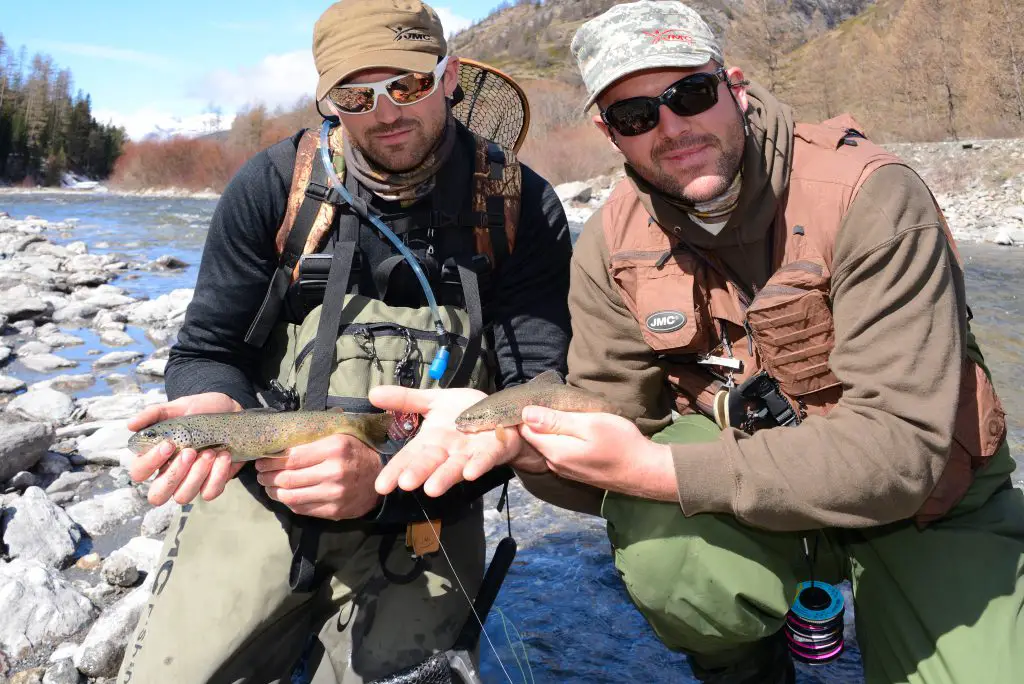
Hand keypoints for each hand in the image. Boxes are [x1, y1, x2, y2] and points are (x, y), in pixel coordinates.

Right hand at [127, 392, 244, 505]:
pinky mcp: (212, 483)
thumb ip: (153, 414)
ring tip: (210, 452)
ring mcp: (191, 482)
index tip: (168, 444)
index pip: (139, 473)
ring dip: (197, 475)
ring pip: (183, 497)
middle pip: (157, 496)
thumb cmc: (198, 412)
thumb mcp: (176, 408)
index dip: (150, 463)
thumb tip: (131, 425)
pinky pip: (210, 492)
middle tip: (190, 452)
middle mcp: (170, 474)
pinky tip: (224, 456)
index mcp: (155, 458)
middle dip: (174, 475)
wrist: (229, 410)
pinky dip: (218, 476)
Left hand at [254, 434, 381, 519]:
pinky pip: (301, 508)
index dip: (270, 459)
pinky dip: (287, 502)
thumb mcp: (339, 435)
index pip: (291, 457)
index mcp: (335, 448)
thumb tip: (278, 439)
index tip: (261, 459)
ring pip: (290, 496)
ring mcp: (334, 494)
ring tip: (268, 484)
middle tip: (260, 473)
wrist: (380, 475)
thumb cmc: (355, 450)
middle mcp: (335, 472)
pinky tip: (283, 494)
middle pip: (287, 477)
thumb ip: (312, 437)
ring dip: (273, 491)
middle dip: (267, 476)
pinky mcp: (334, 511)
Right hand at [368, 386, 522, 496]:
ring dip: (444, 478)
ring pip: (455, 467)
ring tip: (431, 489)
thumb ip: (405, 399)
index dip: (395, 470)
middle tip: (404, 484)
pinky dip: (477, 466)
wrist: (500, 411)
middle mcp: (447, 451)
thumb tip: (372, 393)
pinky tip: (469, 473)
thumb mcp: (432, 401)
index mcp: (431, 441)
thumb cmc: (464, 411)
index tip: (380, 486)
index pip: (408, 457)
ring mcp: (470, 453)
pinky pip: (485, 459)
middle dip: (418, 473)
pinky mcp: (493, 450)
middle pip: (430, 463)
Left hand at [518, 407, 677, 500]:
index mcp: (554, 451)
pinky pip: (558, 451)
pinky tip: (574, 428)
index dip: (528, 411)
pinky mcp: (575, 472)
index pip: (525, 429)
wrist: (645, 471)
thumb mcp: (589, 424)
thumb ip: (556, 420)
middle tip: (553, 399)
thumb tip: (525, 413)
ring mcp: (564, 470)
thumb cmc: (620, 442)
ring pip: (547, 444)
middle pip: (534, 437)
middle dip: (538, 419)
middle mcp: (554, 464)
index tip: (539, 396)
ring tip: (564, 411)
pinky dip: (561, 438)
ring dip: (551, 428)